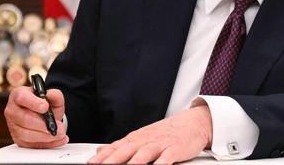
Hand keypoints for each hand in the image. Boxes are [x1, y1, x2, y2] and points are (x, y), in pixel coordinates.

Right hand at [4, 86, 67, 147]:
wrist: (42, 115)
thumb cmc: (44, 104)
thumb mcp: (52, 97)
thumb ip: (54, 95)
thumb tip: (51, 95)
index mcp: (18, 95)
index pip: (21, 98)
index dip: (33, 103)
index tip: (45, 107)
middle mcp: (13, 111)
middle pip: (24, 119)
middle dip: (43, 125)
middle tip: (58, 126)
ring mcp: (14, 126)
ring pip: (26, 134)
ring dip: (45, 136)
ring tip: (59, 134)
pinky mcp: (18, 139)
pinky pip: (31, 145)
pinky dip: (47, 144)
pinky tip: (58, 140)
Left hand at [88, 105, 212, 163]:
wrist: (192, 122)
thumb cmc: (166, 133)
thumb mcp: (142, 137)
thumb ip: (121, 146)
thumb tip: (100, 151)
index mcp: (136, 139)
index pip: (116, 148)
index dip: (103, 157)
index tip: (90, 163)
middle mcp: (146, 140)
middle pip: (126, 150)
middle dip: (112, 159)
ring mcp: (161, 144)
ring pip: (145, 153)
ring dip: (134, 162)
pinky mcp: (175, 148)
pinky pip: (167, 157)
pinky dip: (161, 163)